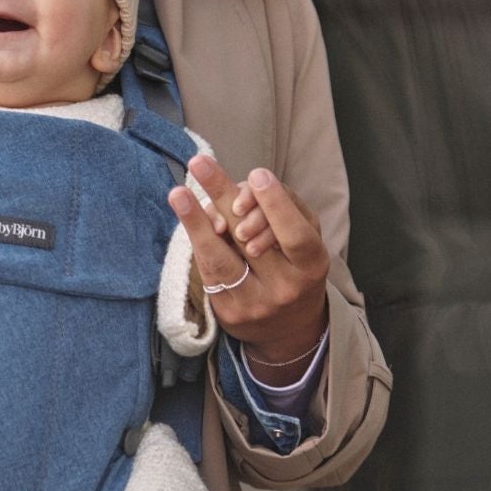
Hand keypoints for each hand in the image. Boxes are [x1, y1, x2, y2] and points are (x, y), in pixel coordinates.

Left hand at [168, 156, 328, 372]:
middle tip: (200, 163)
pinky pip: (207, 270)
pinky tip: (184, 214)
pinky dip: (195, 238)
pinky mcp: (228, 312)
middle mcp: (286, 287)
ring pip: (221, 258)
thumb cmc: (293, 265)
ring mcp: (254, 303)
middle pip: (251, 238)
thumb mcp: (302, 238)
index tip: (256, 174)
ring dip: (197, 221)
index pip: (296, 235)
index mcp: (312, 265)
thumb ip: (275, 212)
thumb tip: (228, 198)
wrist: (288, 327)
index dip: (276, 205)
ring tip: (179, 193)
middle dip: (225, 197)